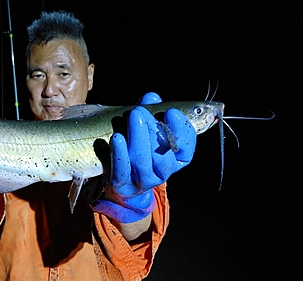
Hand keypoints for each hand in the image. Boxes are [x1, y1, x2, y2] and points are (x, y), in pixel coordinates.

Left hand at [93, 92, 196, 222]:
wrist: (122, 178)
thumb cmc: (140, 146)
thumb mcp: (148, 127)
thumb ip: (151, 112)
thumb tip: (152, 97)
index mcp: (176, 159)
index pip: (186, 147)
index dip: (181, 130)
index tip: (171, 112)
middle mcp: (163, 172)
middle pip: (163, 154)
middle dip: (153, 130)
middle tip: (140, 111)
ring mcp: (143, 180)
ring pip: (143, 162)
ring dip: (137, 138)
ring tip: (132, 117)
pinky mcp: (123, 185)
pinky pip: (122, 172)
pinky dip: (120, 154)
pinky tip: (117, 138)